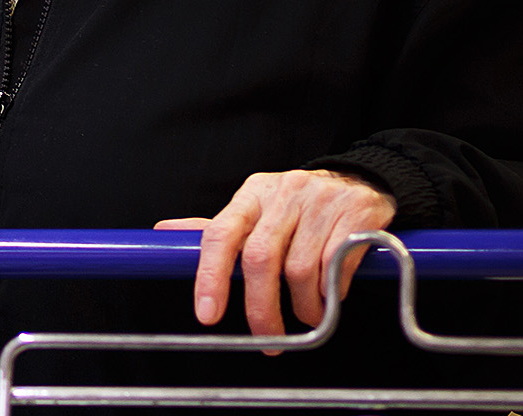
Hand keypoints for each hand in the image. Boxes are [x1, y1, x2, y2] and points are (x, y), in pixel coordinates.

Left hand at [157, 170, 394, 346]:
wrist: (359, 182)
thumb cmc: (297, 206)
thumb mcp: (256, 210)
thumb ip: (216, 229)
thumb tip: (164, 231)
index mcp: (251, 195)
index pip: (220, 234)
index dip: (210, 277)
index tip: (207, 315)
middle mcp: (282, 194)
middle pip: (260, 259)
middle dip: (261, 308)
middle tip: (268, 340)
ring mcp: (319, 202)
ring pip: (300, 270)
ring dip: (303, 306)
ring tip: (308, 315)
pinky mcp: (354, 214)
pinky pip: (336, 268)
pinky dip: (331, 294)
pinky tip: (329, 297)